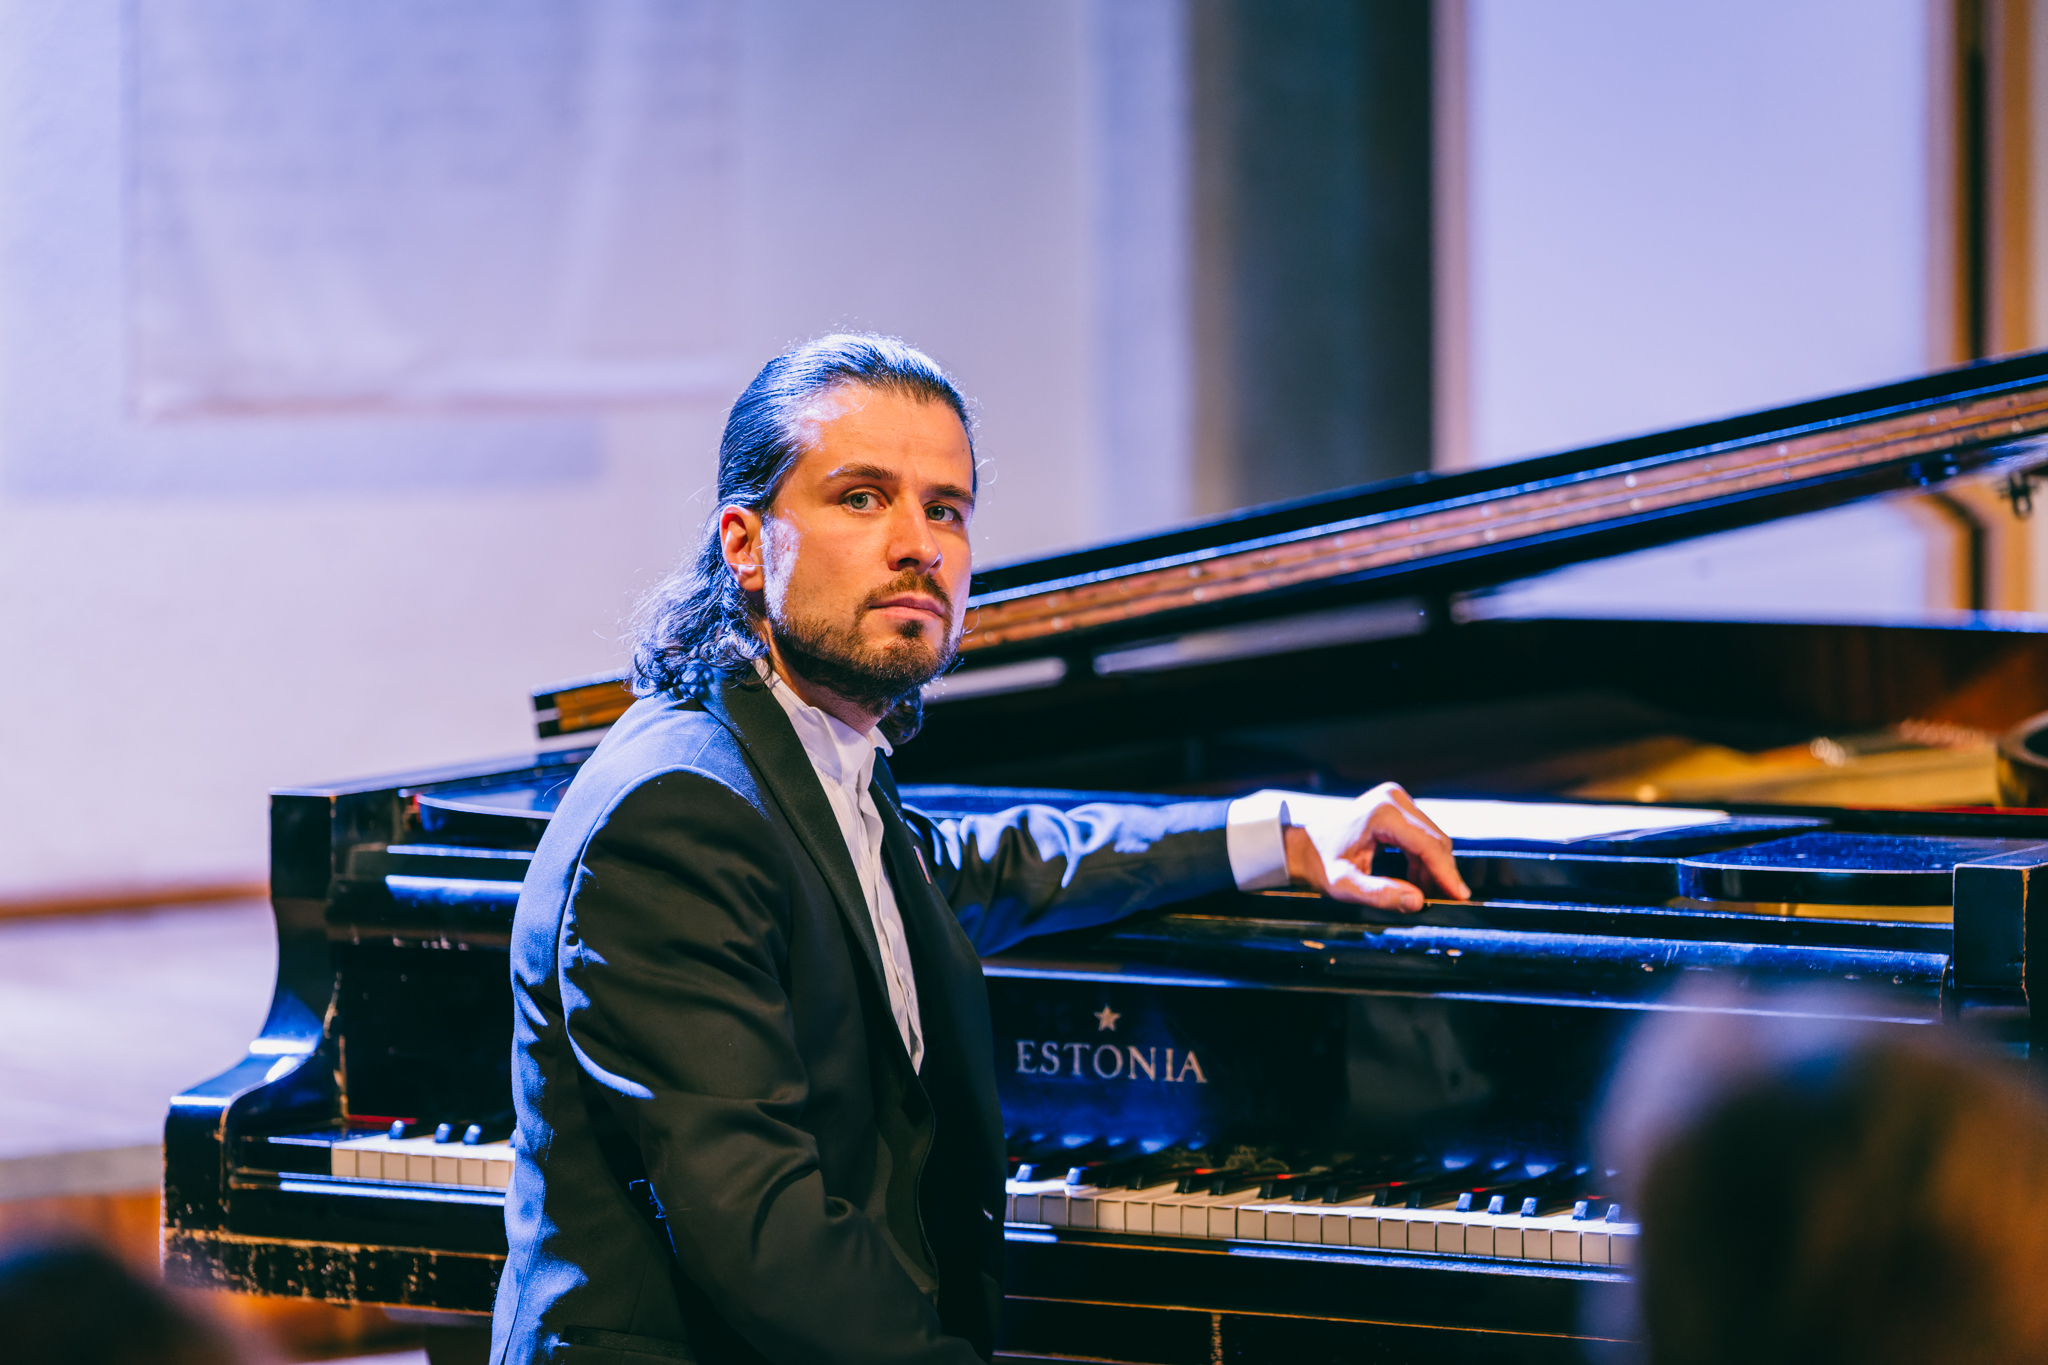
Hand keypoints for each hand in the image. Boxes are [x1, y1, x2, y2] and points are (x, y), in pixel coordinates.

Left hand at [1282, 782, 1469, 912]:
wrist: (1304, 846)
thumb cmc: (1320, 864)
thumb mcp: (1344, 885)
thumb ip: (1380, 894)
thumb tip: (1418, 902)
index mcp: (1382, 812)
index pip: (1427, 844)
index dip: (1446, 873)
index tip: (1460, 896)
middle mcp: (1393, 798)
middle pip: (1434, 840)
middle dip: (1442, 872)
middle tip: (1446, 902)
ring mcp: (1396, 800)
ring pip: (1431, 839)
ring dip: (1432, 868)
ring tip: (1423, 894)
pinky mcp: (1397, 806)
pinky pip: (1422, 836)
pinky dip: (1423, 860)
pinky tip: (1416, 881)